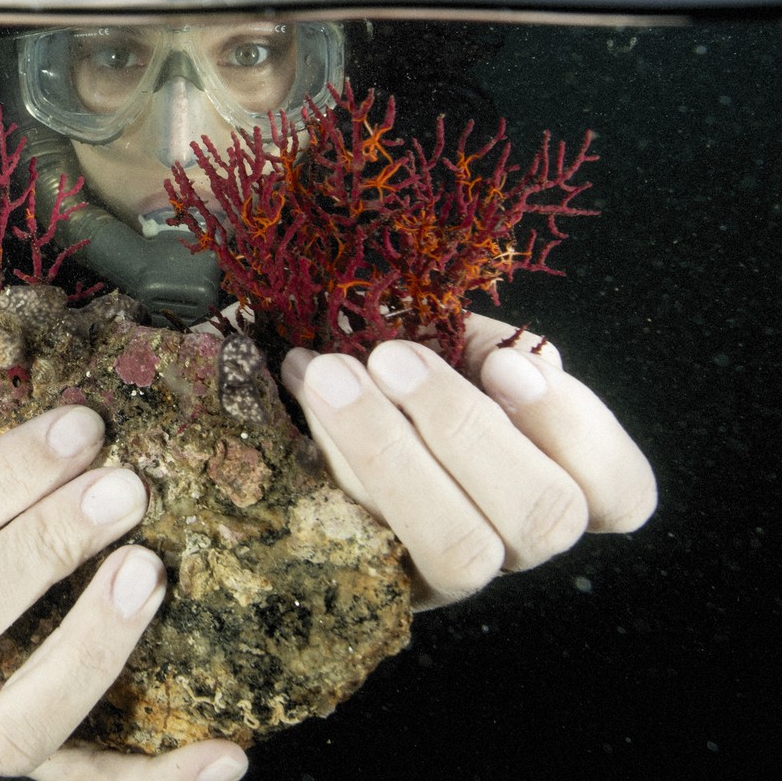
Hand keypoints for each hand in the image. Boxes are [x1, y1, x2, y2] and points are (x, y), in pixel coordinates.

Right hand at [0, 404, 248, 780]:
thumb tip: (84, 416)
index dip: (11, 474)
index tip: (86, 427)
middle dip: (48, 545)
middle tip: (126, 492)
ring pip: (18, 721)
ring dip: (92, 647)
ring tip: (151, 575)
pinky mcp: (5, 773)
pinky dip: (157, 778)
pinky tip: (228, 755)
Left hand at [280, 315, 656, 609]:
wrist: (320, 394)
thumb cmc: (403, 364)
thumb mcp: (453, 341)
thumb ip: (483, 347)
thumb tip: (508, 362)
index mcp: (558, 477)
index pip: (622, 491)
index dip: (574, 427)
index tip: (502, 363)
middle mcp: (517, 539)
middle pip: (543, 517)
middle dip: (465, 428)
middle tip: (391, 358)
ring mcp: (450, 573)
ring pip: (457, 547)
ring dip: (388, 451)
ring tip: (329, 372)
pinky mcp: (379, 582)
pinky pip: (366, 541)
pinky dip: (329, 460)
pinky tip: (302, 388)